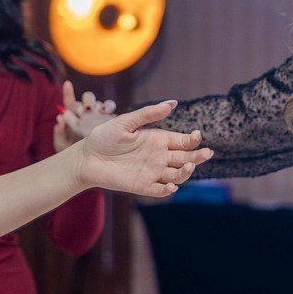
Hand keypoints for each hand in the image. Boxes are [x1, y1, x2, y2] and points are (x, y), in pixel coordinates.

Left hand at [54, 80, 116, 151]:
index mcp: (73, 118)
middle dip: (85, 102)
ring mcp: (97, 114)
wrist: (95, 161)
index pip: (69, 102)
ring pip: (96, 101)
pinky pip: (110, 106)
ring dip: (96, 103)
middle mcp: (85, 114)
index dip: (68, 92)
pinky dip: (109, 106)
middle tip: (87, 109)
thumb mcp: (63, 147)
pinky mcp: (110, 117)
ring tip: (98, 110)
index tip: (67, 83)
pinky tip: (107, 111)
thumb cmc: (75, 155)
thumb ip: (58, 134)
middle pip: (84, 101)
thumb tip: (59, 119)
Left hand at [77, 101, 208, 197]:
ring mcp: (152, 172)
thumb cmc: (104, 137)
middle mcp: (158, 156)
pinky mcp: (142, 186)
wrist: (86, 158)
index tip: (197, 136)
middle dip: (198, 156)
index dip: (192, 140)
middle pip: (186, 158)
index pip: (182, 141)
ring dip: (185, 172)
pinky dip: (168, 189)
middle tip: (207, 153)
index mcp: (157, 140)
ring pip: (177, 175)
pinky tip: (171, 185)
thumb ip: (148, 114)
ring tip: (187, 166)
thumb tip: (172, 103)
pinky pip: (160, 190)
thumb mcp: (126, 122)